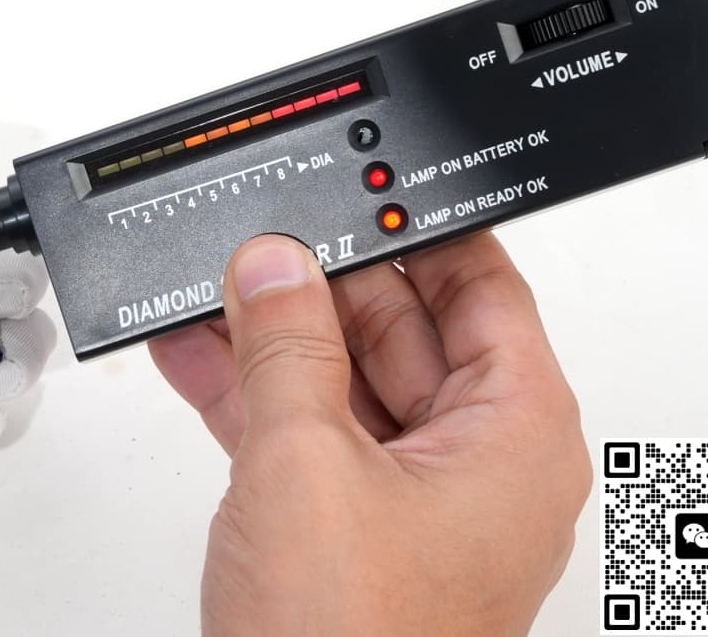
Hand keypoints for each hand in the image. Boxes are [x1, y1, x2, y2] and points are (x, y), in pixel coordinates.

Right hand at [149, 233, 590, 635]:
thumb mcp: (308, 464)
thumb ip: (287, 348)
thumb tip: (275, 268)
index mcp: (512, 432)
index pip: (482, 287)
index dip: (424, 230)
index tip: (368, 189)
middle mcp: (470, 458)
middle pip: (401, 326)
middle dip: (324, 280)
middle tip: (263, 237)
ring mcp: (402, 490)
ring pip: (340, 376)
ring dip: (274, 332)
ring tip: (214, 281)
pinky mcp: (342, 519)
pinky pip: (301, 426)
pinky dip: (249, 389)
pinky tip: (196, 347)